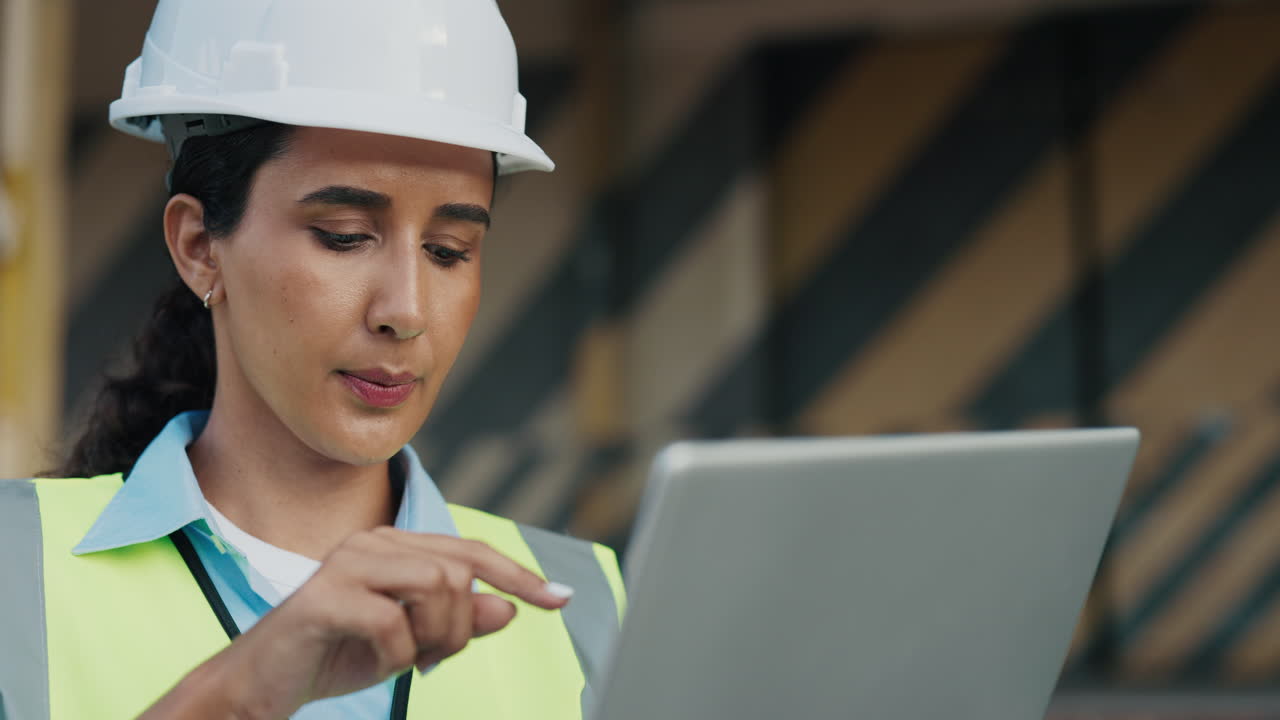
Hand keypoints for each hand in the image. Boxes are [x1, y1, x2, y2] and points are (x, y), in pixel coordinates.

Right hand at [142, 527, 571, 719]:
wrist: (261, 685)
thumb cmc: (336, 656)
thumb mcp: (411, 644)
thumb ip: (457, 623)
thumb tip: (507, 607)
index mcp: (394, 545)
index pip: (471, 552)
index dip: (520, 575)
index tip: (561, 601)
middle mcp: (373, 541)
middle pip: (461, 572)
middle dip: (460, 628)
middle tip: (431, 660)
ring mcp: (347, 563)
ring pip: (437, 587)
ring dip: (434, 638)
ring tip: (406, 661)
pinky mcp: (325, 597)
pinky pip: (394, 623)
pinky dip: (397, 655)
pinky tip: (377, 664)